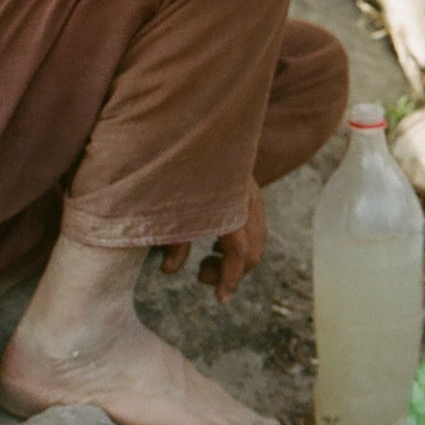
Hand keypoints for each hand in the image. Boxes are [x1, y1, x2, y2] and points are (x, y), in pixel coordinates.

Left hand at [160, 179, 265, 300]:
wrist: (188, 126)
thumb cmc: (174, 171)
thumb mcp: (168, 208)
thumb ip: (173, 241)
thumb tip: (170, 270)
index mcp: (229, 207)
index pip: (239, 252)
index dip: (230, 279)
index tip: (220, 298)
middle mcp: (246, 201)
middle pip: (253, 249)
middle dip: (232, 272)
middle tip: (202, 274)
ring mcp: (251, 193)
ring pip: (257, 238)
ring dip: (237, 257)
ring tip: (209, 256)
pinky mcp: (249, 188)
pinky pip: (254, 224)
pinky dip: (241, 240)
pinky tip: (217, 240)